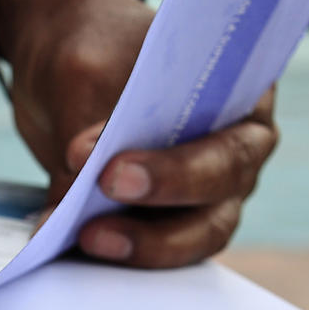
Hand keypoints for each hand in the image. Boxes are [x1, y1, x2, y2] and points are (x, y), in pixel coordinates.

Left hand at [0, 0, 278, 267]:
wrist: (68, 74)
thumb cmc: (94, 52)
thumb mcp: (83, 73)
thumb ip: (85, 128)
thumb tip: (72, 201)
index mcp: (240, 97)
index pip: (227, 140)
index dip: (178, 168)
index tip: (113, 172)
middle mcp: (235, 151)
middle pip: (217, 195)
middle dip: (158, 206)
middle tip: (97, 207)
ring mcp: (205, 195)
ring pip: (193, 237)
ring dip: (141, 246)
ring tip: (84, 239)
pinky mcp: (164, 226)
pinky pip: (151, 254)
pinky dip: (115, 257)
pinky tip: (70, 251)